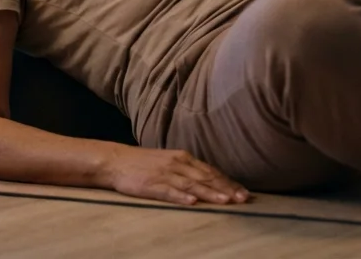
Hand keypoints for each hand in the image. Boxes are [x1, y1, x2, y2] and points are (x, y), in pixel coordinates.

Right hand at [98, 146, 249, 205]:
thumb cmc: (144, 163)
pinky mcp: (151, 184)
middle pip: (206, 178)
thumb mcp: (170, 162)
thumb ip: (189, 170)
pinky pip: (168, 191)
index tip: (244, 192)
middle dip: (226, 189)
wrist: (116, 160)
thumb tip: (210, 180)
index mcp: (184, 158)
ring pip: (192, 185)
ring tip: (225, 201)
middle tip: (244, 198)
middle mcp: (178, 164)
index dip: (229, 182)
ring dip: (210, 193)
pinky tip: (192, 202)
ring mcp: (165, 174)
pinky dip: (181, 197)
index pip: (211, 171)